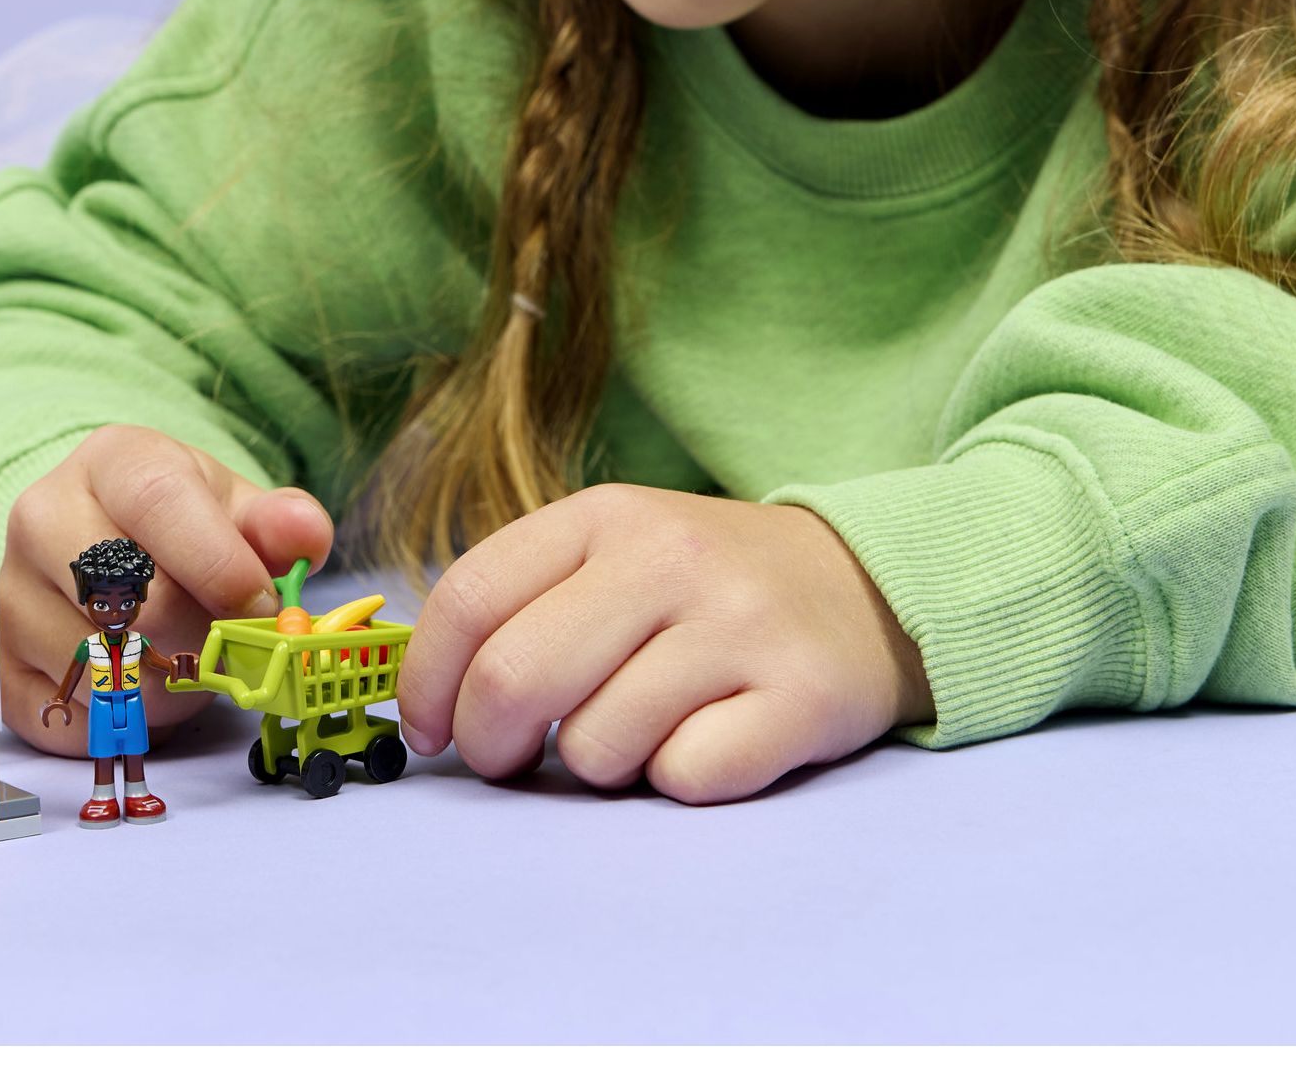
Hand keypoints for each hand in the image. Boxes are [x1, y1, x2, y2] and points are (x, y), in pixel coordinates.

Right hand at [0, 425, 330, 755]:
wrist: (109, 546)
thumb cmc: (185, 529)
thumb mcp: (235, 510)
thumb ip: (277, 523)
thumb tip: (304, 533)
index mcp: (112, 463)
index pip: (158, 505)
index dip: (220, 567)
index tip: (261, 607)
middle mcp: (43, 517)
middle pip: (131, 600)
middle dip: (198, 638)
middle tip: (224, 644)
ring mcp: (13, 592)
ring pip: (106, 670)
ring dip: (165, 687)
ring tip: (179, 659)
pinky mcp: (2, 662)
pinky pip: (72, 717)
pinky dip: (121, 719)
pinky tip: (137, 684)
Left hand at [393, 487, 934, 805]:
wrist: (868, 587)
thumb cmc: (708, 590)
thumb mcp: (617, 553)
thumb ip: (526, 605)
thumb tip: (432, 699)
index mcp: (606, 516)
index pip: (470, 598)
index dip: (426, 682)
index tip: (430, 730)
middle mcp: (671, 557)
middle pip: (516, 677)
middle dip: (490, 744)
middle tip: (509, 760)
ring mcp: (740, 624)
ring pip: (598, 745)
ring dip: (600, 764)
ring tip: (641, 728)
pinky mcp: (802, 696)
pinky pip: (686, 777)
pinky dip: (680, 779)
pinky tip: (707, 739)